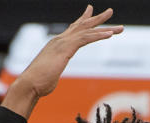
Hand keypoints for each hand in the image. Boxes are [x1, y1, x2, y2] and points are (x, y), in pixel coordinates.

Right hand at [1, 5, 122, 116]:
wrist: (29, 85)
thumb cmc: (37, 84)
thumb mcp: (49, 75)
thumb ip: (52, 72)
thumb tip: (49, 79)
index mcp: (56, 45)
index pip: (72, 29)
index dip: (83, 20)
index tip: (91, 11)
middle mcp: (59, 40)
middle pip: (82, 25)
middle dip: (97, 18)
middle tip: (111, 11)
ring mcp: (62, 43)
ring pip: (87, 30)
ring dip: (105, 28)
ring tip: (120, 28)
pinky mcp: (65, 49)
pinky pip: (85, 39)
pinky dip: (98, 36)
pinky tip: (110, 35)